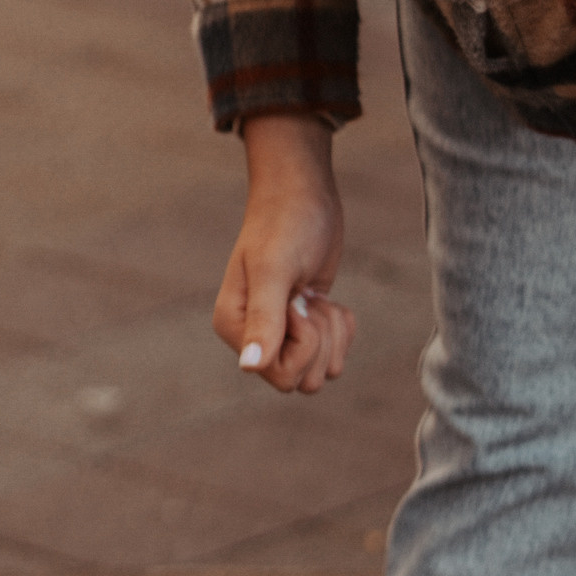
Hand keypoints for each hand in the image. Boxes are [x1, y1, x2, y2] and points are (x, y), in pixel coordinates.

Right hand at [214, 113, 355, 395]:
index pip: (279, 376)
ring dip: (332, 332)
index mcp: (233, 327)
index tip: (296, 303)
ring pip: (323, 370)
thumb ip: (264, 321)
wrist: (303, 194)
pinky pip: (335, 353)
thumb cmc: (285, 225)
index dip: (302, 344)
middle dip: (320, 340)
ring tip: (314, 295)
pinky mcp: (307, 325)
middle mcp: (252, 335)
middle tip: (307, 298)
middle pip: (303, 381)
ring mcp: (280, 332)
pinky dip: (342, 326)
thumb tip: (250, 367)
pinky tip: (324, 295)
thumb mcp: (275, 271)